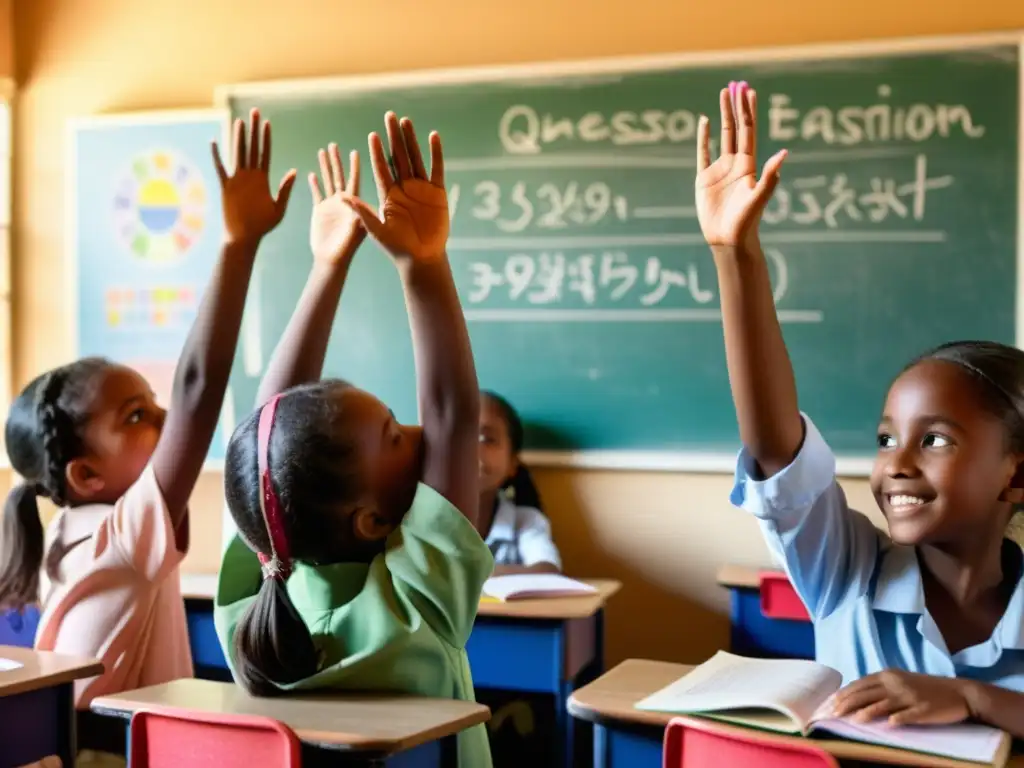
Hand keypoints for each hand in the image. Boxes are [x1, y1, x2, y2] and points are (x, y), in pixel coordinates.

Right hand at [212, 108, 296, 245]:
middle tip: (255, 111)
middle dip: (254, 130)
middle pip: (252, 148)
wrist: (246, 237)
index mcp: (263, 179)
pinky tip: (214, 141)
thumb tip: (294, 172)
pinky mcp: (226, 187)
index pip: (265, 153)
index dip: (266, 138)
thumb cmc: (263, 226)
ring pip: (238, 153)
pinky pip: (220, 168)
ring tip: (240, 121)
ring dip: (239, 137)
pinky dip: (217, 155)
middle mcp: (250, 176)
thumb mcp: (279, 208)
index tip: (268, 123)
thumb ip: (285, 189)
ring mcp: (237, 180)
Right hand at [308, 143, 365, 264]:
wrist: (331, 259)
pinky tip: (312, 173)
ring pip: (328, 181)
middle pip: (340, 176)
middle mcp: (344, 202)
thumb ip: (354, 212)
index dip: (354, 166)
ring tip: (323, 151)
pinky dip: (315, 184)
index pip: (354, 180)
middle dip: (337, 160)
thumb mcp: (356, 229)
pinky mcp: (320, 211)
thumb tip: (348, 196)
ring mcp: (331, 205)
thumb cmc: (347, 247)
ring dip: (326, 166)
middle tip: (334, 145)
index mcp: (354, 204)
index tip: (355, 151)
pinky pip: (317, 193)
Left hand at [341, 112, 447, 262]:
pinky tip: (433, 136)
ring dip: (411, 140)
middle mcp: (403, 187)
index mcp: (387, 194)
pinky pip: (436, 168)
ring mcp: (420, 188)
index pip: (381, 168)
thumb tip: (341, 197)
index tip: (372, 136)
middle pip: (397, 157)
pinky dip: (436, 153)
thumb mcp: (376, 230)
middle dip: (393, 137)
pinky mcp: (437, 192)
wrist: (421, 258)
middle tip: (388, 116)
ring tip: (405, 121)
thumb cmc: (397, 247)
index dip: (377, 152)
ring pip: (415, 158)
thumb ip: (361, 212)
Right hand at [696, 81, 786, 248]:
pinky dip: (703, 137)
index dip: (749, 111)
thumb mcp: (759, 198)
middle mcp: (736, 163)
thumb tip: (785, 153)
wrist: (728, 239)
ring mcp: (720, 169)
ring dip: (722, 115)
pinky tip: (704, 122)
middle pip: (736, 128)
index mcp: (749, 165)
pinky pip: (703, 153)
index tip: (749, 91)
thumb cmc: (746, 222)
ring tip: (723, 94)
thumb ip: (770, 176)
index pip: (749, 132)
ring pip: (722, 135)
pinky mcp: (704, 178)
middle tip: (736, 84)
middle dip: (736, 106)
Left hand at [830, 670, 970, 725]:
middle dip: (847, 704)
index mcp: (887, 675)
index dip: (843, 694)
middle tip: (832, 715)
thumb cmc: (925, 689)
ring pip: (883, 704)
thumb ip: (878, 687)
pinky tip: (888, 724)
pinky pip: (908, 714)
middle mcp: (895, 683)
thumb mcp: (899, 682)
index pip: (859, 684)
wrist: (959, 692)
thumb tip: (853, 697)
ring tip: (852, 720)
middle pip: (866, 693)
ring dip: (866, 712)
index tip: (828, 704)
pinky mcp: (924, 709)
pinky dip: (898, 719)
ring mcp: (910, 696)